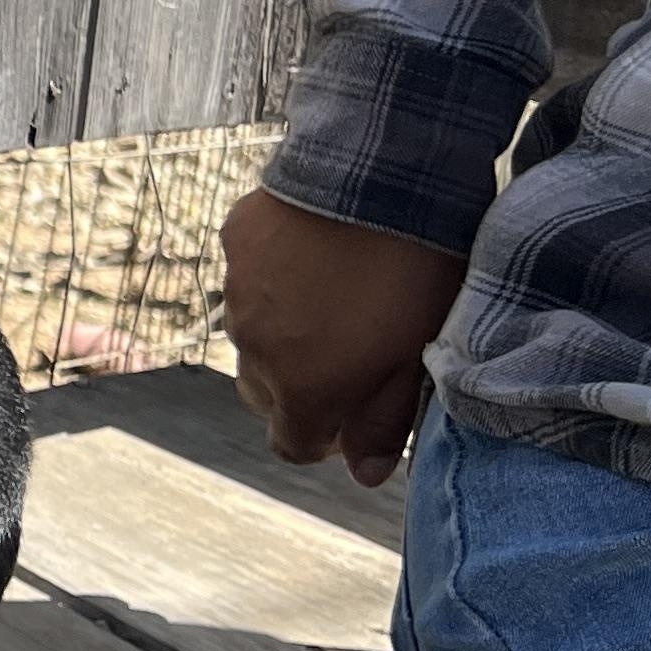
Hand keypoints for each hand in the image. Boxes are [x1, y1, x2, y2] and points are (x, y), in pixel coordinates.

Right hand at [220, 186, 467, 488]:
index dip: (323, 440)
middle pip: (263, 394)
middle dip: (296, 390)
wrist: (379, 176)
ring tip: (330, 299)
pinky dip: (271, 279)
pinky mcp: (235, 243)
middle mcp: (254, 350)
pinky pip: (246, 277)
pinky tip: (311, 254)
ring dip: (281, 333)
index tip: (353, 418)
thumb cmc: (411, 275)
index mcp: (302, 389)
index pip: (290, 445)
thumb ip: (385, 421)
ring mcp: (237, 294)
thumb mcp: (416, 356)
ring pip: (250, 334)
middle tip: (346, 358)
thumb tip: (366, 474)